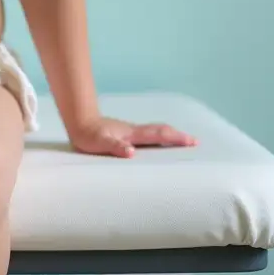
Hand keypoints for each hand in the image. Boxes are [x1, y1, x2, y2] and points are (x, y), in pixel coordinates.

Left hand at [69, 116, 197, 157]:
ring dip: (170, 136)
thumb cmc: (88, 135)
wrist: (79, 122)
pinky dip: (158, 138)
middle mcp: (134, 131)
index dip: (176, 138)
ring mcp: (130, 132)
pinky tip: (157, 144)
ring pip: (155, 132)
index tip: (192, 142)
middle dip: (178, 136)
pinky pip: (147, 135)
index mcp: (132, 134)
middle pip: (161, 131)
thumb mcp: (100, 143)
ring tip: (182, 142)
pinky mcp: (125, 135)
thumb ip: (115, 147)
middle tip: (195, 142)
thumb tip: (132, 152)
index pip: (158, 134)